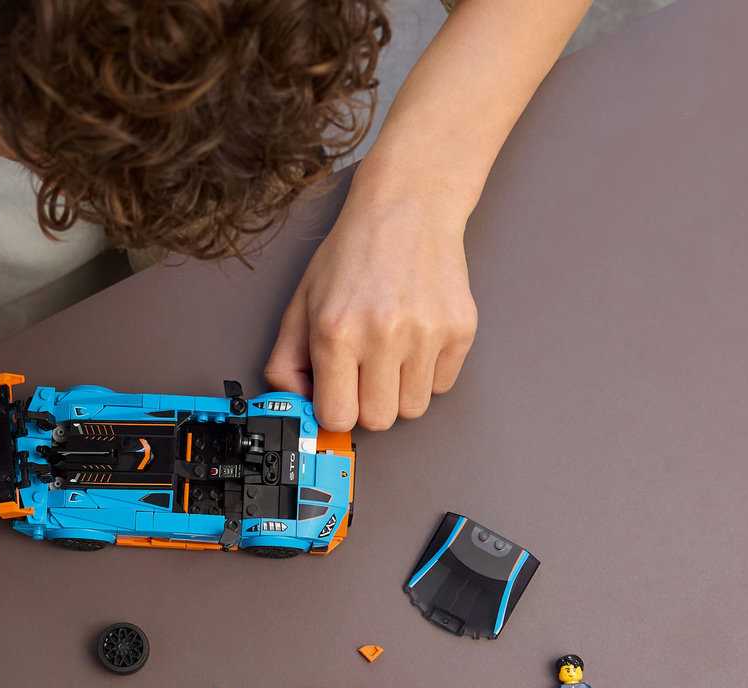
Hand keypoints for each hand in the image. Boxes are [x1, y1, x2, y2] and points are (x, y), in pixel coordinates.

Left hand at [264, 169, 477, 431]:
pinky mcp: (460, 331)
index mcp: (336, 331)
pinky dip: (428, 373)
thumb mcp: (302, 303)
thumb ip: (287, 362)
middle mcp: (382, 335)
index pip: (338, 417)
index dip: (337, 410)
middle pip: (379, 420)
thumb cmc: (353, 254)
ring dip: (400, 391)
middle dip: (369, 403)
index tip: (339, 394)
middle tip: (367, 371)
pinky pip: (442, 386)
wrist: (409, 206)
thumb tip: (298, 406)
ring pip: (413, 409)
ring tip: (393, 352)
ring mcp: (426, 334)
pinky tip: (417, 338)